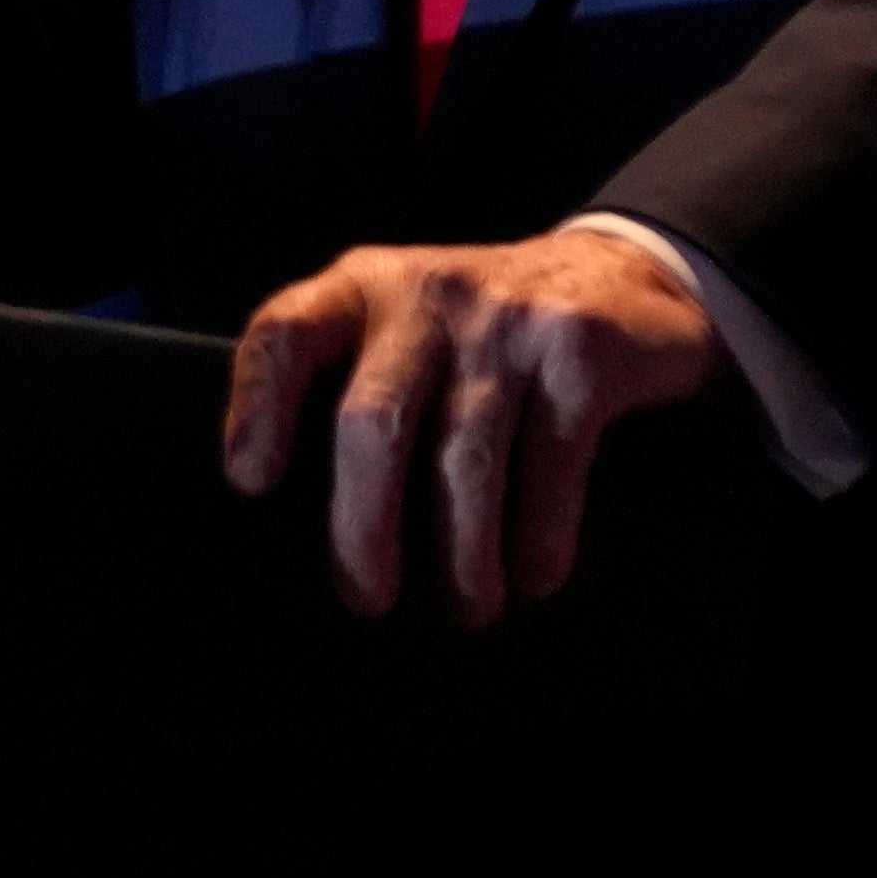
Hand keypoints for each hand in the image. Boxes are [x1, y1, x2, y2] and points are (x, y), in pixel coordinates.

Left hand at [221, 228, 728, 622]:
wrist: (625, 272)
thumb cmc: (487, 332)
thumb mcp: (410, 328)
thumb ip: (358, 383)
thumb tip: (312, 519)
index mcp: (366, 288)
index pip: (288, 333)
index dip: (258, 406)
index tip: (251, 483)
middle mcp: (430, 293)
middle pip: (374, 421)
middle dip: (364, 528)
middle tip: (368, 598)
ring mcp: (507, 319)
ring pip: (464, 460)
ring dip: (464, 556)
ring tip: (470, 605)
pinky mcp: (580, 351)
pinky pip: (549, 466)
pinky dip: (541, 537)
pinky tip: (536, 572)